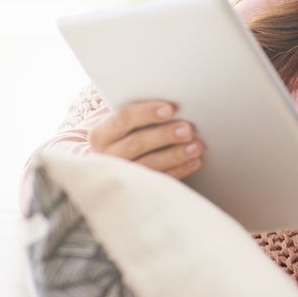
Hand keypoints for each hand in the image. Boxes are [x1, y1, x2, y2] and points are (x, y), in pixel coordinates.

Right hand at [88, 100, 205, 179]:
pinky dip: (179, 170)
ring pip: (149, 164)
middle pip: (137, 143)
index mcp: (101, 134)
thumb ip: (142, 115)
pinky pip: (159, 180)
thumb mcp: (125, 125)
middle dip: (165, 135)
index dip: (147, 112)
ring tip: (196, 146)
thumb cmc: (126, 136)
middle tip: (188, 129)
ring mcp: (122, 175)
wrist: (112, 165)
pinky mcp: (136, 189)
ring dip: (176, 155)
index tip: (170, 108)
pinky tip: (194, 161)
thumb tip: (175, 107)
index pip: (123, 118)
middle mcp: (108, 156)